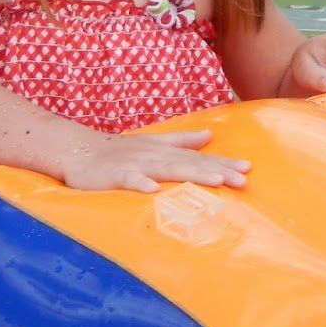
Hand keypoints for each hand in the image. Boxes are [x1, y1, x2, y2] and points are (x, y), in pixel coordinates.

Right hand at [60, 128, 249, 193]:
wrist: (77, 150)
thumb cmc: (118, 151)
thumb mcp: (153, 143)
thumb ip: (180, 141)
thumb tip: (208, 136)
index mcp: (163, 151)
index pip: (198, 158)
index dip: (223, 163)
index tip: (248, 169)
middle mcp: (153, 156)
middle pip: (189, 164)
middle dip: (217, 170)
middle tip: (242, 179)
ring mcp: (134, 165)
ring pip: (166, 169)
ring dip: (191, 174)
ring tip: (216, 180)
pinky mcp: (112, 175)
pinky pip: (127, 179)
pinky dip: (139, 183)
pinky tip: (153, 190)